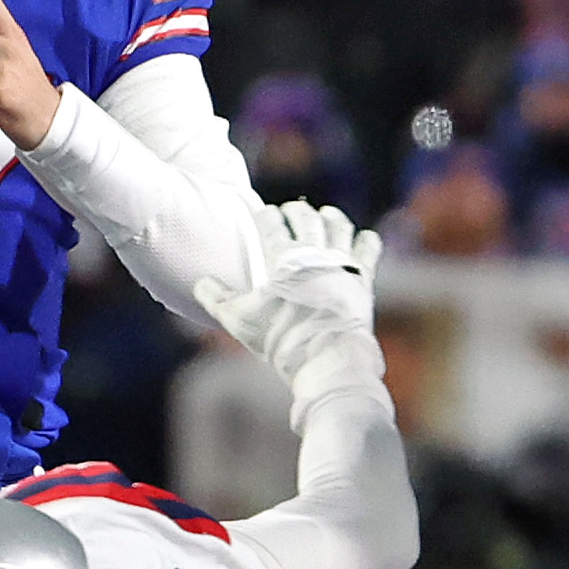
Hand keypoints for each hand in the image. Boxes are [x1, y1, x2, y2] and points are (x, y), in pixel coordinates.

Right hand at [194, 198, 383, 407]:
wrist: (326, 357)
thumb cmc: (280, 337)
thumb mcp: (238, 319)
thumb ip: (216, 298)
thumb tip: (200, 283)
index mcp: (283, 257)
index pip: (272, 224)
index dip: (266, 215)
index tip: (264, 213)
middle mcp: (315, 253)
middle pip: (306, 219)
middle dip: (297, 211)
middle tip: (292, 210)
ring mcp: (342, 264)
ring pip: (339, 227)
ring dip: (332, 217)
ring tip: (327, 214)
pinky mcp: (363, 280)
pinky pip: (368, 251)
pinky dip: (366, 241)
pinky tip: (364, 237)